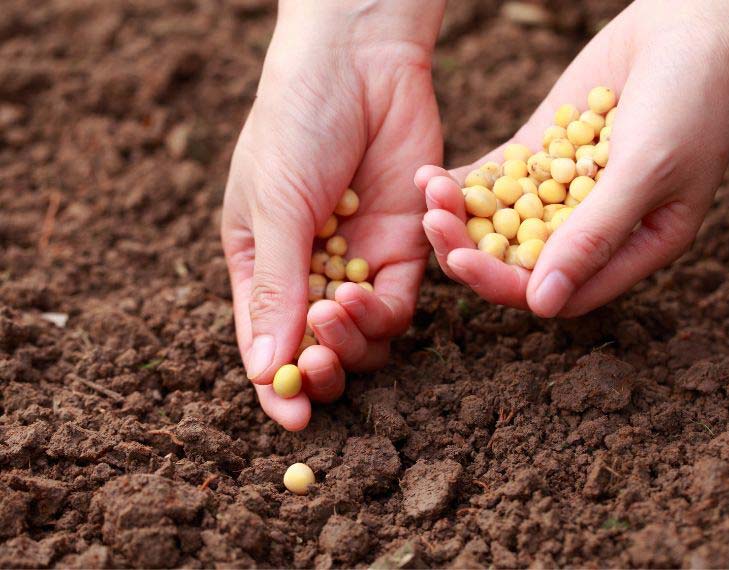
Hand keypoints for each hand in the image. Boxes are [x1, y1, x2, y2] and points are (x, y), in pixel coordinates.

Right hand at [222, 2, 443, 429]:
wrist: (360, 65)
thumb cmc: (295, 127)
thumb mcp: (274, 207)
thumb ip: (276, 288)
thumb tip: (266, 373)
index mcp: (261, 265)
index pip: (265, 344)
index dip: (278, 388)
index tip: (294, 420)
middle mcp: (311, 272)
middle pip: (320, 348)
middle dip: (323, 362)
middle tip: (323, 357)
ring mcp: (360, 261)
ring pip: (367, 335)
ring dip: (357, 334)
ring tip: (343, 301)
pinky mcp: (406, 247)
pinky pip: (404, 299)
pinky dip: (392, 302)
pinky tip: (373, 279)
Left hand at [417, 0, 728, 317]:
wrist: (692, 22)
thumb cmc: (689, 101)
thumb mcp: (645, 171)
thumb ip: (595, 236)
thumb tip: (543, 305)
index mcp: (634, 250)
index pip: (563, 293)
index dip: (509, 287)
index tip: (464, 262)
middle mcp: (595, 229)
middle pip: (523, 264)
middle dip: (473, 251)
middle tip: (432, 226)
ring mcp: (564, 191)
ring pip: (502, 224)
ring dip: (461, 217)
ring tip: (429, 194)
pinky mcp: (542, 154)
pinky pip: (496, 181)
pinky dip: (464, 182)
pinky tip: (430, 175)